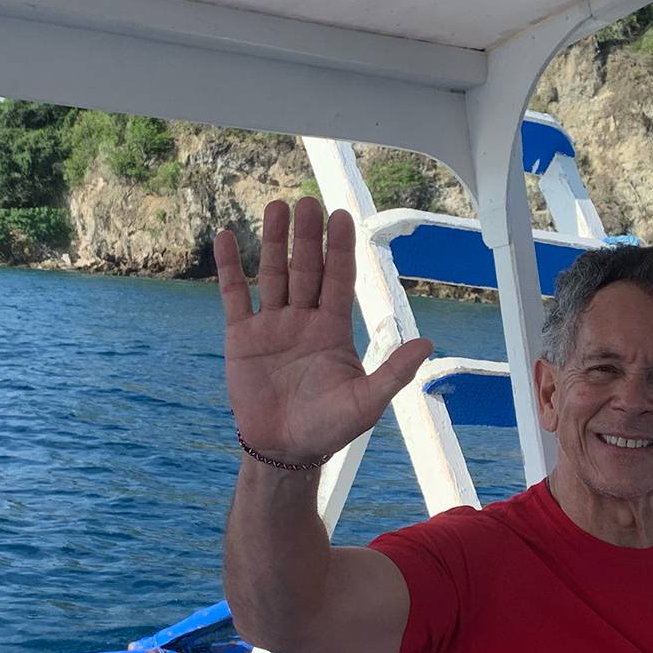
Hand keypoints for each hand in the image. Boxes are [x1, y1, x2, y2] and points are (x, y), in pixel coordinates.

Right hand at [214, 197, 432, 464]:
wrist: (284, 450)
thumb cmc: (329, 429)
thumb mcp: (367, 403)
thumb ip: (393, 372)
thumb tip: (427, 344)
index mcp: (333, 329)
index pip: (339, 280)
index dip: (340, 249)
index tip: (342, 216)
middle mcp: (303, 319)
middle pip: (306, 268)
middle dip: (308, 237)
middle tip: (308, 202)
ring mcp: (271, 325)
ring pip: (272, 274)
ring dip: (273, 241)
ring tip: (276, 206)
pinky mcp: (241, 337)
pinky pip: (234, 295)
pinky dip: (229, 267)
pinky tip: (225, 236)